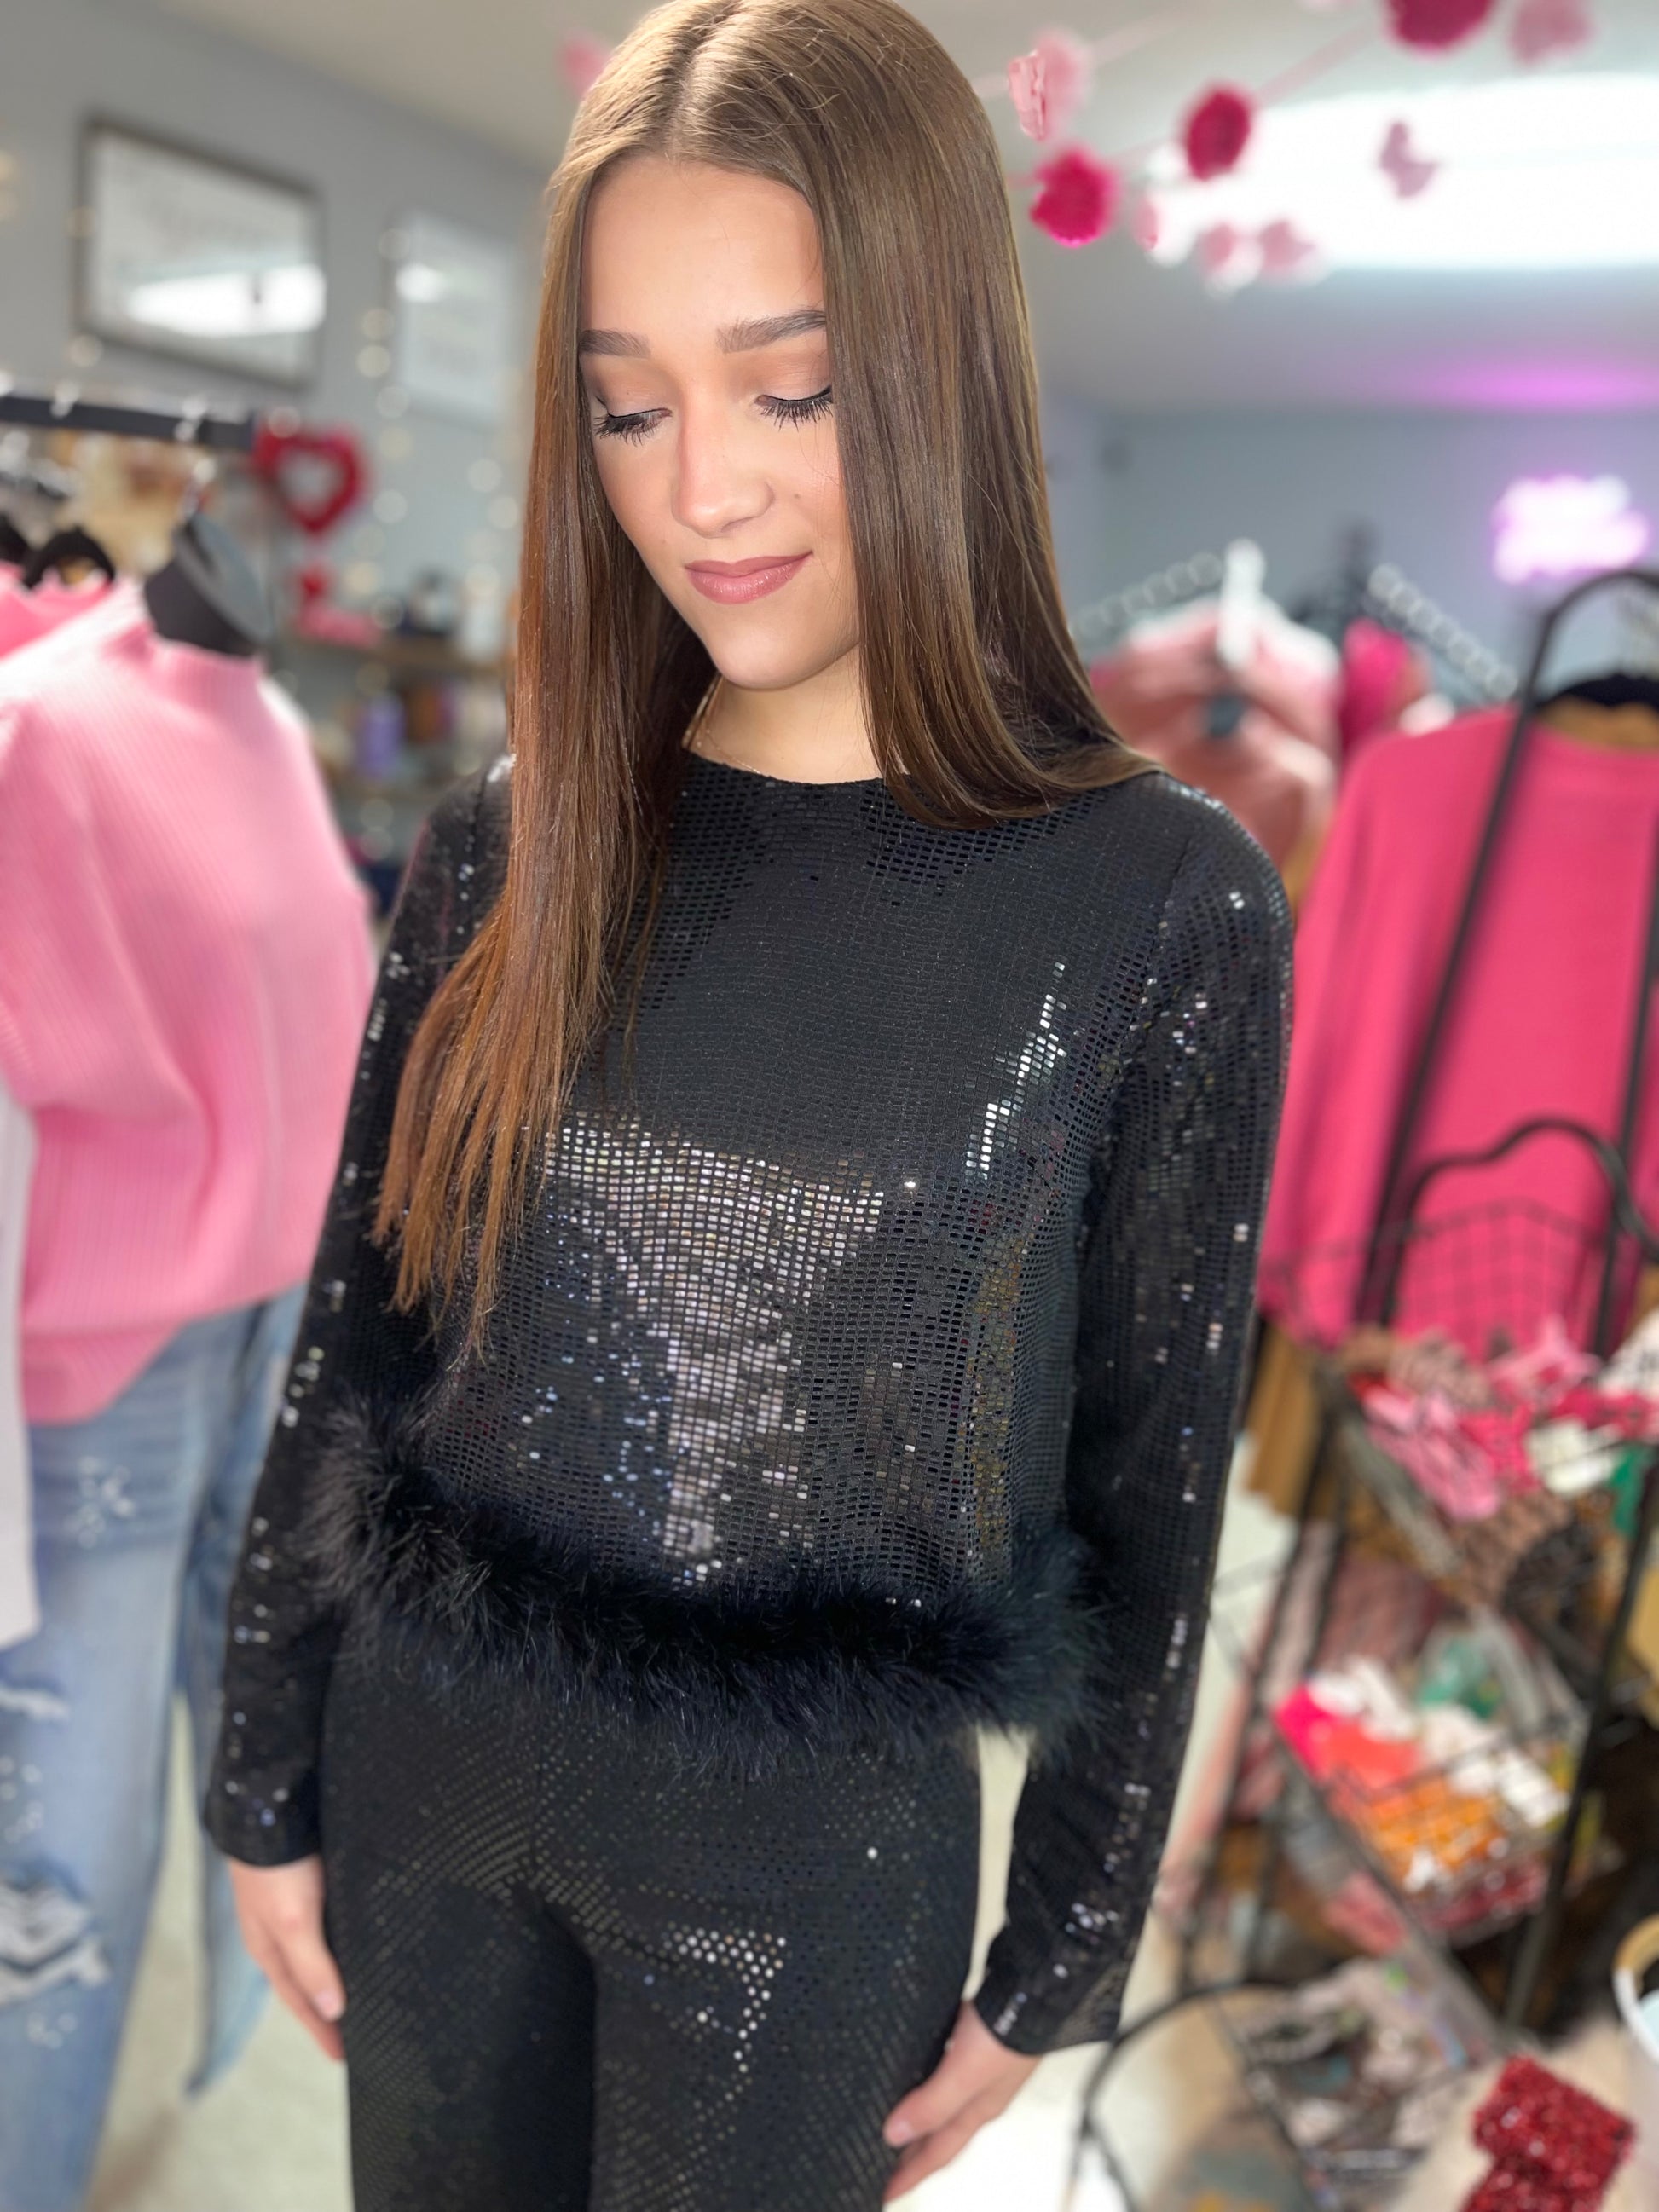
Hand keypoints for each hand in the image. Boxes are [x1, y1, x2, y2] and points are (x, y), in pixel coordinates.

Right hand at [228, 1855, 345, 2061]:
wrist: (266, 1801)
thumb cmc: (274, 1864)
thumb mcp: (293, 1920)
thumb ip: (311, 1963)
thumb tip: (332, 2009)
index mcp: (269, 1949)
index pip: (301, 2001)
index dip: (322, 2029)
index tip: (344, 2058)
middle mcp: (278, 1932)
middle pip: (306, 1982)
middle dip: (326, 2010)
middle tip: (354, 2036)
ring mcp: (291, 1908)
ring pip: (315, 1954)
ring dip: (332, 1976)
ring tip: (358, 1996)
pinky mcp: (307, 1883)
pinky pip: (325, 1926)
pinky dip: (337, 1944)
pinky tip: (353, 1941)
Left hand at [881, 1999, 1038, 2200]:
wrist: (1036, 1985)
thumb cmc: (1007, 2030)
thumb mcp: (964, 2074)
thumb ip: (932, 2105)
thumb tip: (895, 2135)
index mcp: (979, 2111)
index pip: (937, 2154)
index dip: (909, 2175)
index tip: (884, 2193)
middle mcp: (980, 2094)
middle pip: (939, 2133)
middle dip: (912, 2153)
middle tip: (882, 2165)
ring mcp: (980, 2067)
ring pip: (942, 2102)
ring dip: (920, 2116)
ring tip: (895, 2122)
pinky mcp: (975, 2039)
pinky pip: (944, 2069)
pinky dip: (928, 2078)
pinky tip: (916, 2067)